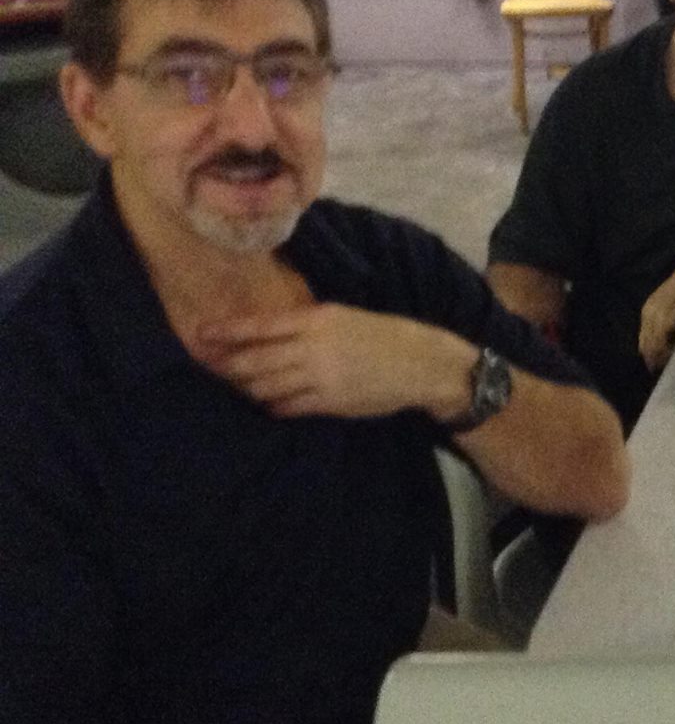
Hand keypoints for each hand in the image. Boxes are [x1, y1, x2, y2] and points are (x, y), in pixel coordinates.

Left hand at [195, 305, 472, 421]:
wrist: (423, 365)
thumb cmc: (386, 335)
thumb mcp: (346, 317)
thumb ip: (309, 324)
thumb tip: (269, 333)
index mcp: (318, 320)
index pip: (260, 326)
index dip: (227, 332)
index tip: (202, 335)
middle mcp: (313, 347)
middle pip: (255, 360)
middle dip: (228, 366)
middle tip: (209, 368)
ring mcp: (320, 377)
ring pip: (266, 386)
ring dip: (249, 388)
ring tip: (240, 388)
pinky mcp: (329, 402)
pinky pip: (287, 406)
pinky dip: (274, 406)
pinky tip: (271, 404)